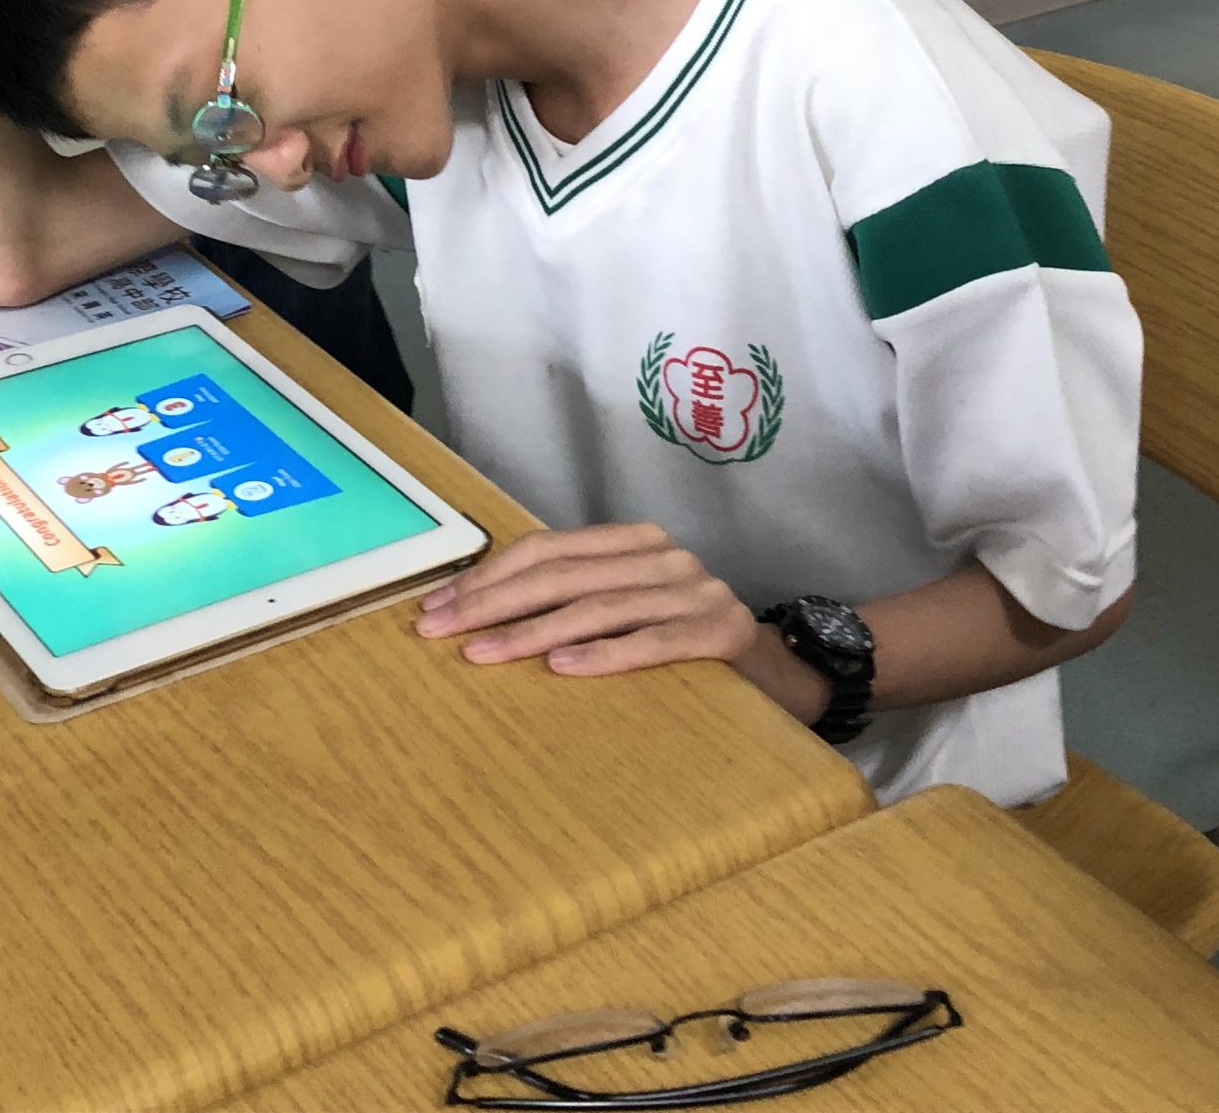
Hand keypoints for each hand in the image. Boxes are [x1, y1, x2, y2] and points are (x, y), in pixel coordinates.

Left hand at [415, 522, 822, 719]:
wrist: (782, 674)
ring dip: (533, 631)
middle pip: (564, 574)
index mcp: (635, 543)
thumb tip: (479, 613)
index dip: (490, 575)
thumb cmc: (687, 648)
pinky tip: (560, 667)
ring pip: (599, 605)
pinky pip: (652, 641)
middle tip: (439, 630)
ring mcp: (696, 590)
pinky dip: (604, 654)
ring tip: (482, 654)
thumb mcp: (628, 612)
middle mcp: (665, 557)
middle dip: (493, 602)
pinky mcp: (721, 632)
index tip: (436, 606)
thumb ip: (575, 600)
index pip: (548, 549)